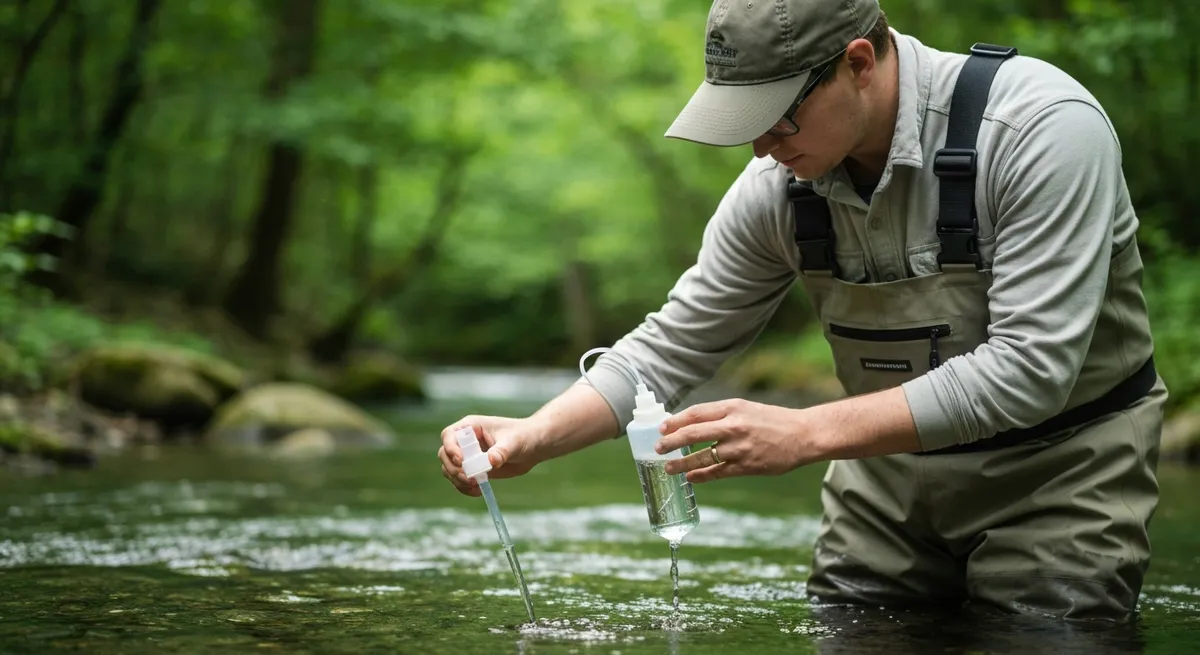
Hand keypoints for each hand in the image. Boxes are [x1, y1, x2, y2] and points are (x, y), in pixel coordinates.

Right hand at [438, 415, 541, 496]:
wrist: (533, 447)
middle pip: (445, 454)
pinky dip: (464, 487)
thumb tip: (491, 461)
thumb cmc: (524, 436)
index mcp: (472, 426)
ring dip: (457, 480)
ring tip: (475, 486)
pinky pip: (459, 479)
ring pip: (449, 468)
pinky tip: (478, 492)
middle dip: (453, 468)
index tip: (462, 461)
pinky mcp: (473, 469)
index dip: (451, 448)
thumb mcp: (515, 442)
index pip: (449, 434)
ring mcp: (468, 455)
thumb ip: (502, 451)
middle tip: (470, 479)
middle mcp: (466, 440)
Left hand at [654, 399, 817, 482]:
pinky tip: (690, 478)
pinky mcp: (746, 466)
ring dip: (681, 464)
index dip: (675, 421)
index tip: (662, 427)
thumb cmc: (773, 420)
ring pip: (701, 457)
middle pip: (692, 434)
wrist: (803, 435)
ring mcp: (739, 448)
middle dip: (670, 442)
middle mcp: (733, 426)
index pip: (695, 413)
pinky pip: (717, 472)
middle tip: (657, 448)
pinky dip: (701, 476)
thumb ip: (722, 415)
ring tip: (668, 468)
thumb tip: (692, 424)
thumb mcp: (746, 408)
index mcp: (732, 407)